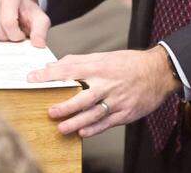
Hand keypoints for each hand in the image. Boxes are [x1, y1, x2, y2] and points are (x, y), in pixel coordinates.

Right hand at [0, 0, 50, 46]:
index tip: (20, 34)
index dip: (15, 35)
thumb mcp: (39, 20)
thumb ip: (41, 31)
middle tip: (10, 34)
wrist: (15, 6)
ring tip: (1, 32)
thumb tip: (38, 45)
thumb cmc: (26, 14)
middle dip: (3, 37)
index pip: (7, 22)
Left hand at [28, 46, 180, 137]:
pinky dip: (94, 129)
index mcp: (99, 66)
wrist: (158, 72)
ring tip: (61, 128)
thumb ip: (78, 62)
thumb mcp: (103, 57)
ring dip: (76, 122)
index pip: (69, 70)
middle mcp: (107, 83)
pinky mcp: (126, 112)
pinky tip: (83, 133)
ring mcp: (117, 99)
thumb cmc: (128, 63)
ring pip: (94, 113)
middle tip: (49, 112)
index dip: (49, 75)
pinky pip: (107, 123)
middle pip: (82, 96)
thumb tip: (54, 66)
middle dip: (65, 106)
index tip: (33, 78)